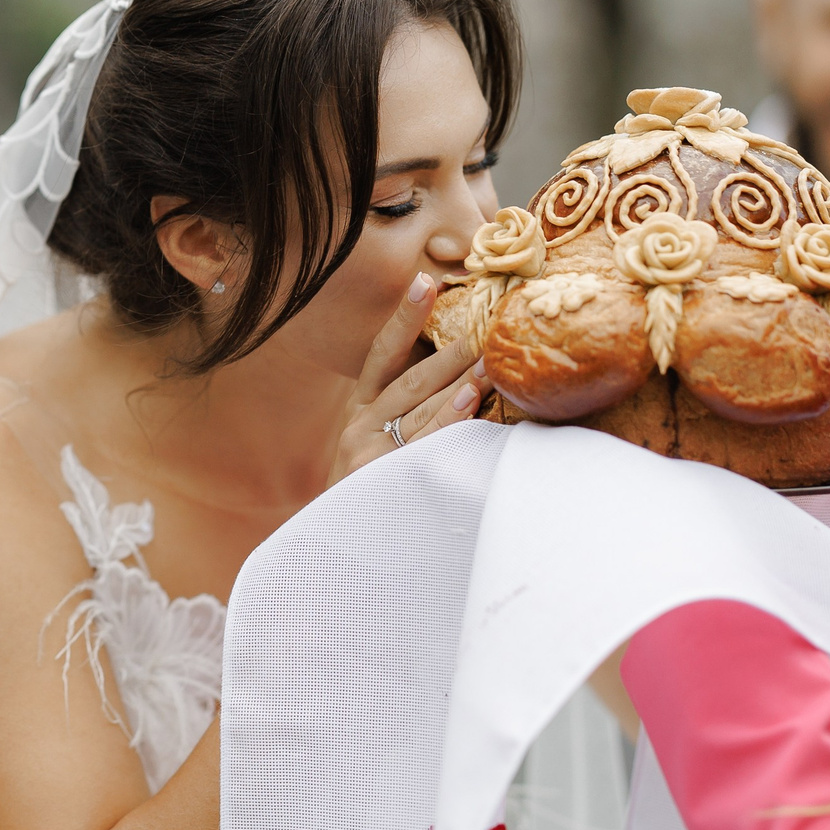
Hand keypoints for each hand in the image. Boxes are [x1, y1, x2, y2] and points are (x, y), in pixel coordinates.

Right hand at [331, 272, 487, 484]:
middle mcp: (360, 424)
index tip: (425, 282)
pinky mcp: (383, 477)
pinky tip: (468, 402)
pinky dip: (448, 421)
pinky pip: (424, 443)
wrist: (340, 546)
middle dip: (450, 351)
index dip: (404, 317)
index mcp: (360, 408)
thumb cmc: (370, 488)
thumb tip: (460, 373)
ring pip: (419, 406)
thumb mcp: (373, 442)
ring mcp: (370, 451)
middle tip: (485, 325)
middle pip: (410, 377)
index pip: (383, 353)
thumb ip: (403, 409)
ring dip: (458, 381)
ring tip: (488, 360)